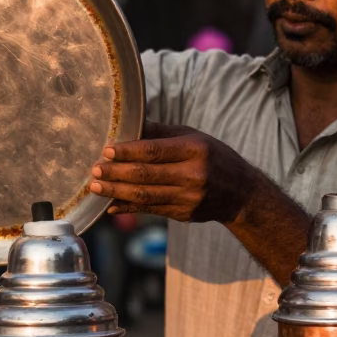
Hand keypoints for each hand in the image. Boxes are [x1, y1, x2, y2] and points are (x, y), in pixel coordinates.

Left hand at [89, 121, 258, 222]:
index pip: (155, 151)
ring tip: (96, 187)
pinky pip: (151, 210)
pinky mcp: (185, 214)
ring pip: (145, 196)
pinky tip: (111, 205)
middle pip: (146, 175)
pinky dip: (129, 208)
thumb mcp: (194, 137)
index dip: (128, 152)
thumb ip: (162, 133)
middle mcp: (193, 175)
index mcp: (195, 150)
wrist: (242, 193)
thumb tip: (130, 122)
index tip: (107, 151)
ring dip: (117, 192)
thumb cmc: (214, 158)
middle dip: (116, 174)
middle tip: (94, 171)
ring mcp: (189, 198)